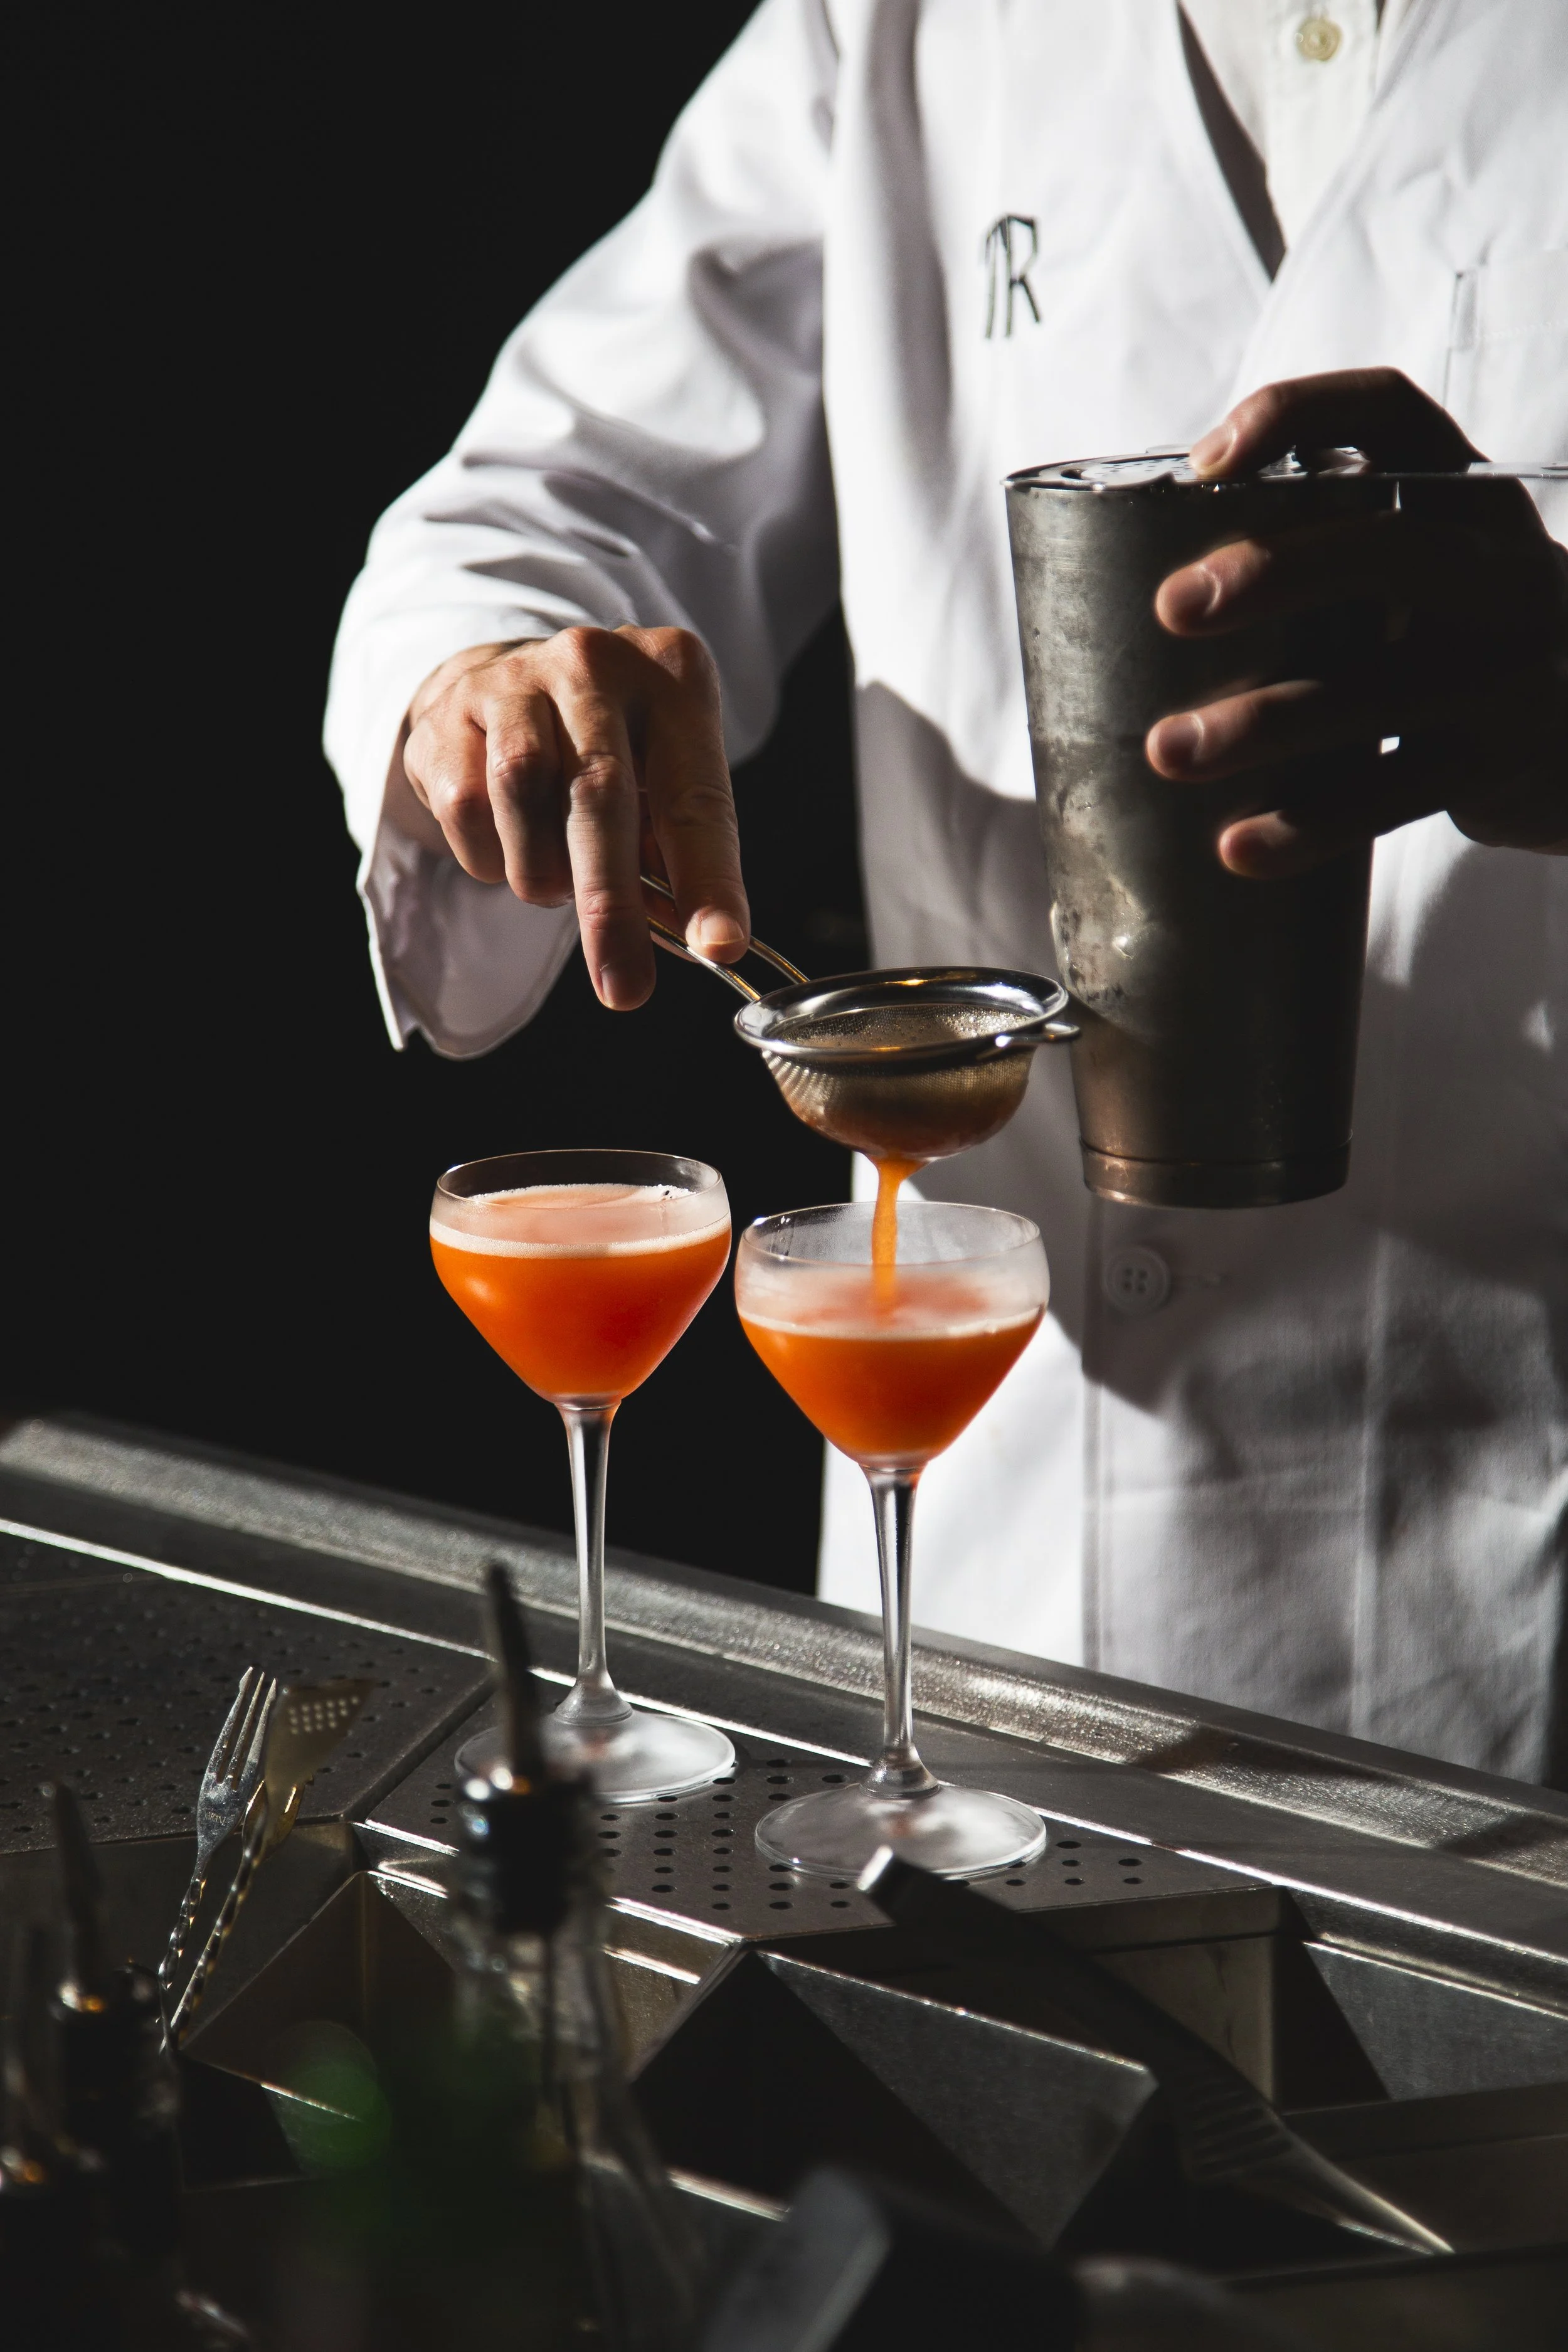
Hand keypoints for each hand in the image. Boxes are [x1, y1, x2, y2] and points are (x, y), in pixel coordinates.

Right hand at [397, 625, 748, 1007]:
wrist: (507, 682)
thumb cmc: (606, 749)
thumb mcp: (662, 780)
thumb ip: (678, 855)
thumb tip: (699, 941)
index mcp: (673, 678)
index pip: (696, 797)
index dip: (708, 879)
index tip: (718, 946)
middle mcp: (595, 664)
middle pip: (601, 796)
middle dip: (612, 907)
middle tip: (624, 988)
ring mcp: (517, 678)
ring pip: (523, 795)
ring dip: (542, 872)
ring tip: (554, 883)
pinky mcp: (451, 709)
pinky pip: (467, 806)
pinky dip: (492, 853)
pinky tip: (508, 842)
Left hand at [1144, 369, 1567, 874]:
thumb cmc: (1465, 642)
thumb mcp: (1430, 569)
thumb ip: (1338, 546)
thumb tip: (1165, 560)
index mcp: (1465, 500)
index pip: (1388, 413)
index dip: (1295, 416)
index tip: (1204, 462)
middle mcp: (1496, 569)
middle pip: (1387, 548)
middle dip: (1275, 571)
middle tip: (1173, 607)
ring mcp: (1505, 666)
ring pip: (1376, 691)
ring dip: (1261, 722)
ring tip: (1167, 752)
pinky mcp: (1496, 760)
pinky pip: (1390, 792)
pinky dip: (1308, 825)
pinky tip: (1237, 848)